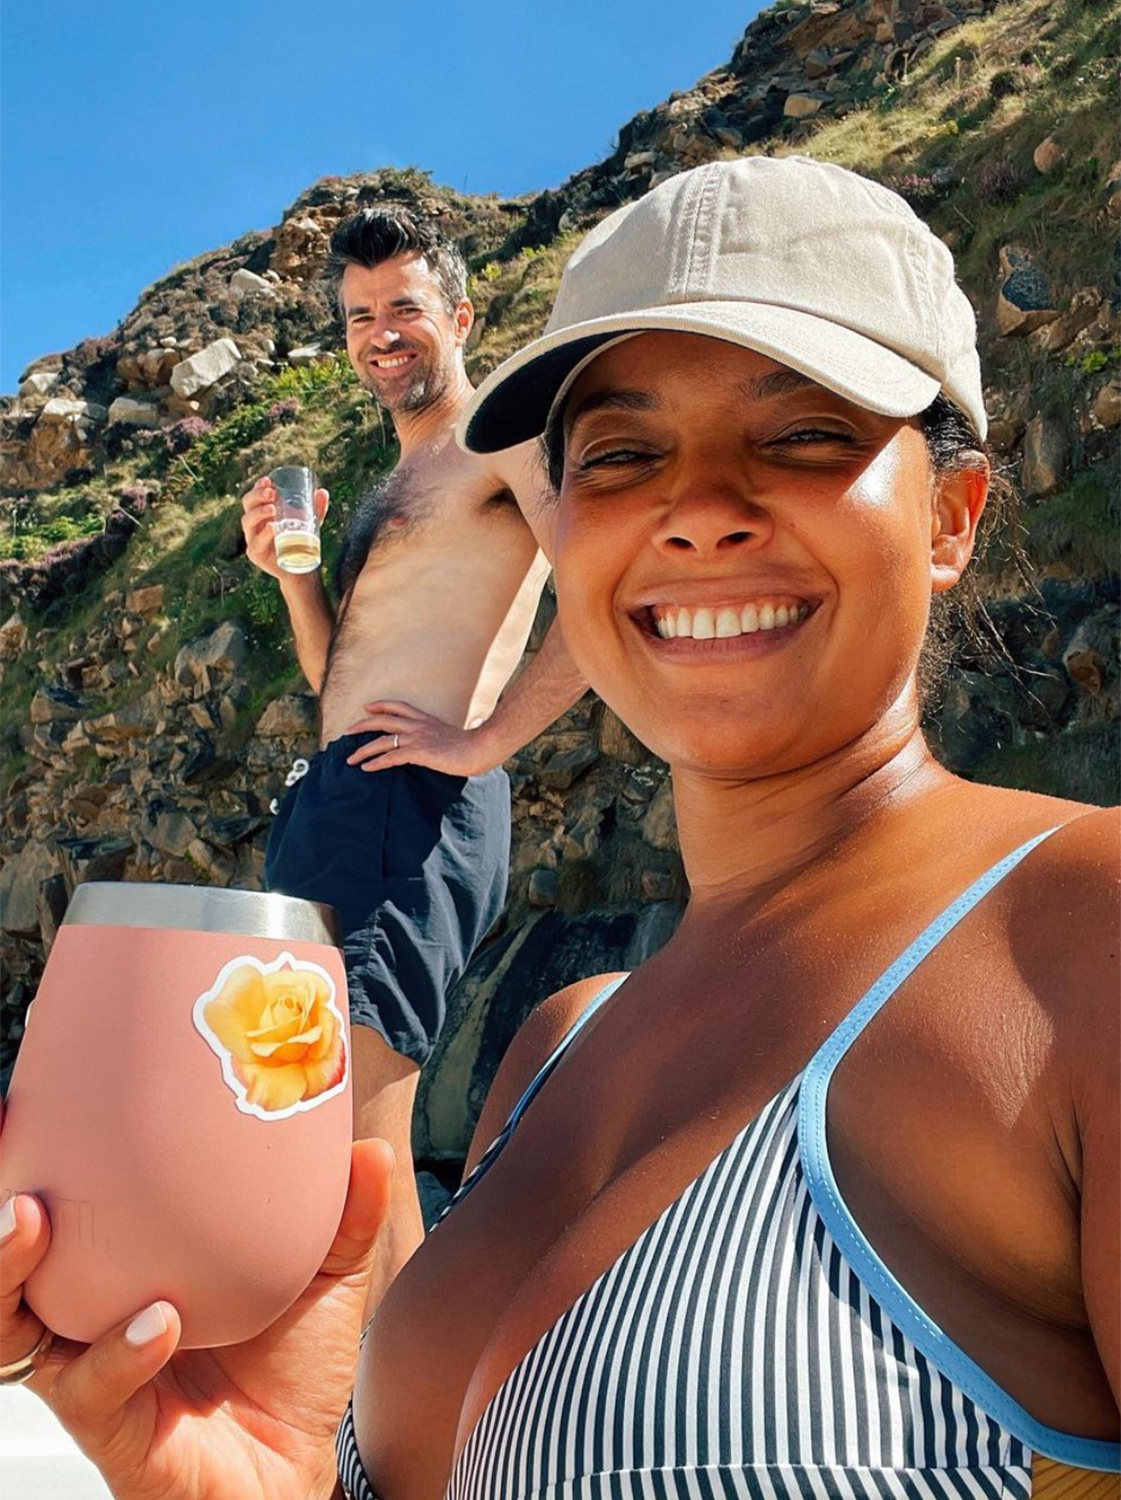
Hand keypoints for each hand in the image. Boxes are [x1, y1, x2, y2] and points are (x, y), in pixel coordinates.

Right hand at [0, 1121, 393, 1499]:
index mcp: (128, 1269)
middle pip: (12, 1267)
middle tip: (14, 1159)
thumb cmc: (292, 1369)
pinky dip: (117, 1353)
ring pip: (14, 1330)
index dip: (31, 1162)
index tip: (23, 1105)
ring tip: (34, 1222)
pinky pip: (91, 1391)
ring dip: (10, 1274)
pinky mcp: (114, 1433)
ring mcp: (95, 1374)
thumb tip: (370, 1150)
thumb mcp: (325, 1278)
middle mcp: (93, 1318)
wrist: (300, 1470)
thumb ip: (345, 1216)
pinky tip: (157, 1322)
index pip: (63, 1212)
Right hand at [240, 476, 328, 581]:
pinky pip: (255, 543)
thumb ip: (316, 508)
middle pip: (247, 504)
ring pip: (247, 521)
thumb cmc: (301, 540)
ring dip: (259, 512)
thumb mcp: (310, 522)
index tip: (269, 480)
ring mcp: (252, 538)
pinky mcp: (255, 553)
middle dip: (257, 496)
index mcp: (262, 511)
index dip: (258, 486)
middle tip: (272, 493)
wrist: (301, 567)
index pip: (255, 494)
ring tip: (272, 509)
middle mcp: (254, 523)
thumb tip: (323, 491)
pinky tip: (271, 527)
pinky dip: (263, 534)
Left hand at [344, 700, 501, 776]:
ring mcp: (418, 738)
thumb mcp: (455, 739)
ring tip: (350, 759)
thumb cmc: (473, 746)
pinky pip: (390, 757)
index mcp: (427, 720)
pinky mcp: (418, 752)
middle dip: (362, 725)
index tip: (367, 707)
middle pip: (383, 720)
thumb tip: (444, 744)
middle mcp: (419, 726)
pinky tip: (366, 768)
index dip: (381, 705)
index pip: (399, 707)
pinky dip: (376, 763)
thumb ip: (444, 739)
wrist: (480, 748)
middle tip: (347, 731)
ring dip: (363, 750)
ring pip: (382, 740)